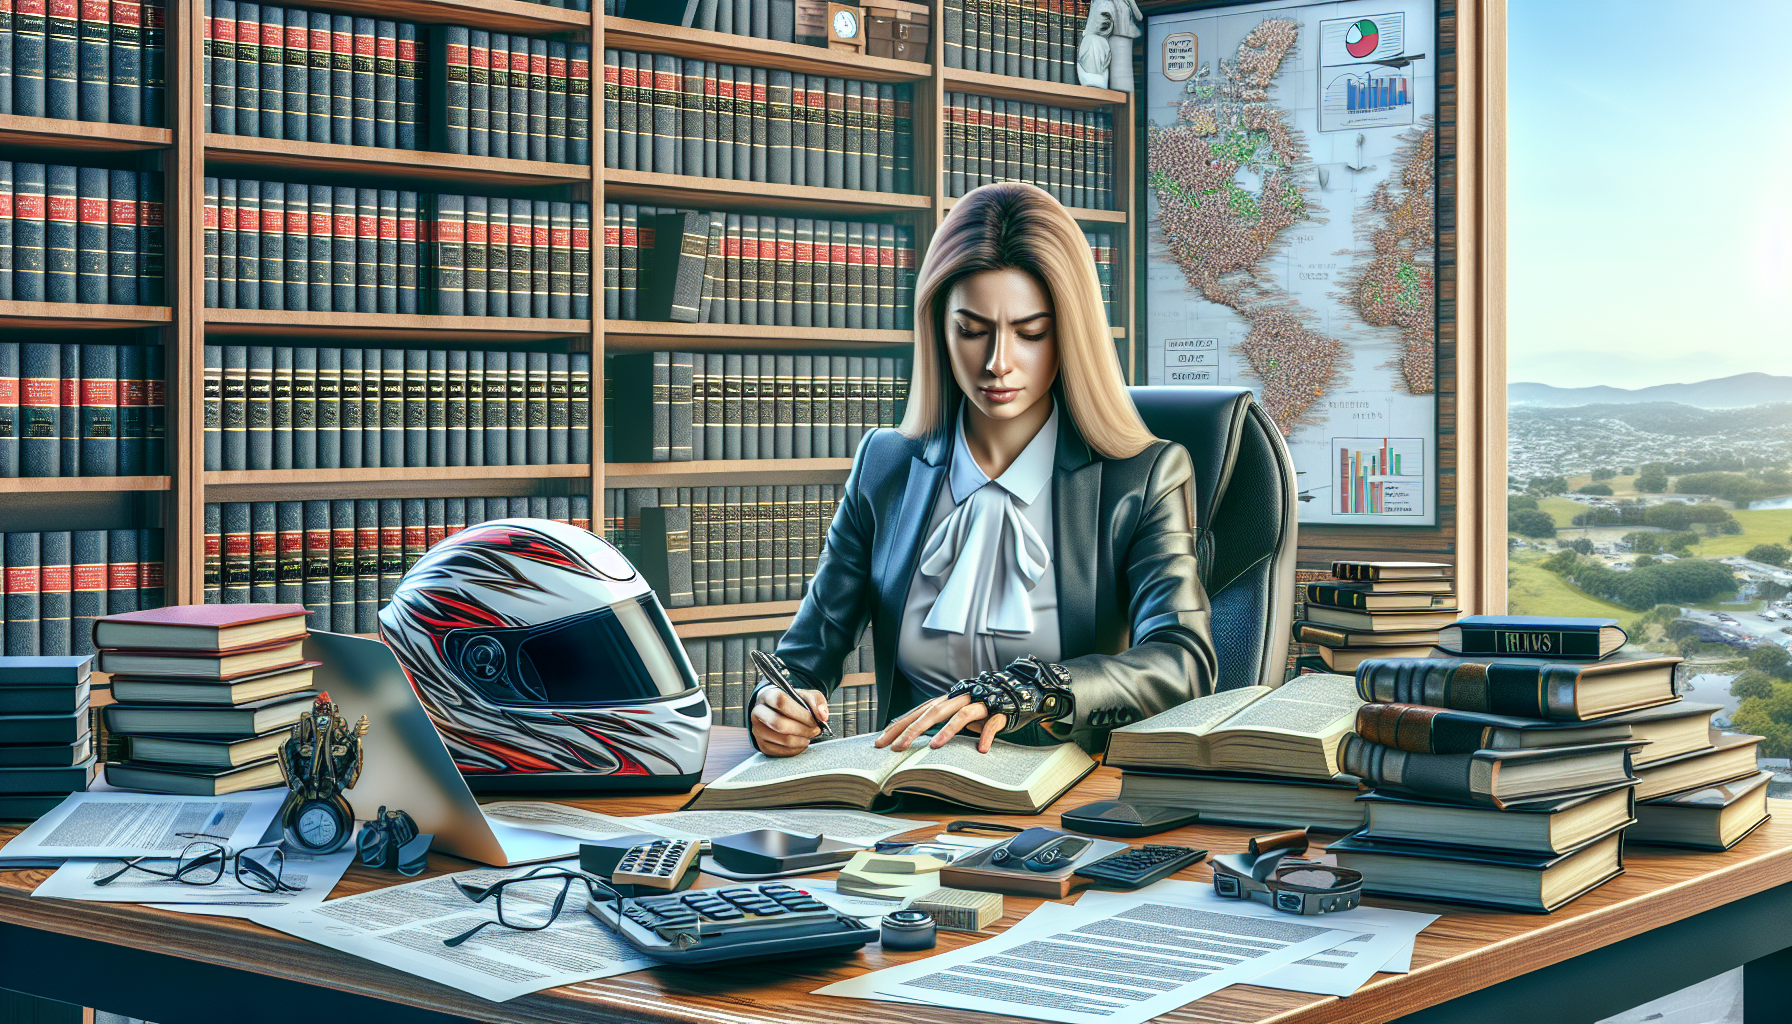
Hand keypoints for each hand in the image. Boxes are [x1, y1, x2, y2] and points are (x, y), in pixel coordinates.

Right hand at [750, 685, 829, 757]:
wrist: (775, 711)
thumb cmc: (791, 703)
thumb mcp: (804, 695)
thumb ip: (816, 701)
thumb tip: (822, 715)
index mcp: (768, 695)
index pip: (780, 702)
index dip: (800, 712)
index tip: (813, 718)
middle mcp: (758, 713)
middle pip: (780, 724)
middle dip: (803, 729)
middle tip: (815, 729)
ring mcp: (758, 730)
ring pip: (783, 739)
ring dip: (802, 740)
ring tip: (810, 735)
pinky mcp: (763, 745)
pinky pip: (782, 751)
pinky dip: (797, 748)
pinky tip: (802, 741)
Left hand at [874, 694, 1007, 753]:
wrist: (1015, 694)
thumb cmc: (981, 708)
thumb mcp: (956, 714)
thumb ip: (938, 723)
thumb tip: (910, 738)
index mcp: (946, 700)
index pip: (917, 712)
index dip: (899, 726)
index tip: (881, 742)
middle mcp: (959, 699)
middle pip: (933, 711)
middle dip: (913, 729)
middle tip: (897, 748)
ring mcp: (980, 704)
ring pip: (961, 714)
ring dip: (947, 730)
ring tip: (934, 747)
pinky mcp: (999, 711)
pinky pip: (992, 723)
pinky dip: (987, 735)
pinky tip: (982, 749)